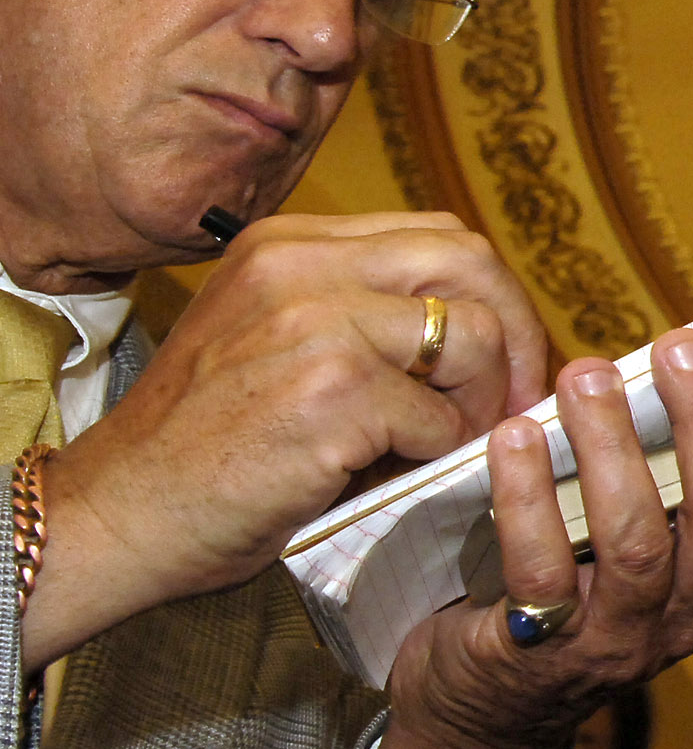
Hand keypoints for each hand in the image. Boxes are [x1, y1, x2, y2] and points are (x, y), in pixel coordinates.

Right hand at [26, 212, 551, 663]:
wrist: (120, 511)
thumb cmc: (205, 442)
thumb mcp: (274, 338)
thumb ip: (362, 312)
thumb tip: (491, 332)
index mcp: (289, 244)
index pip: (439, 237)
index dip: (491, 298)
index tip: (505, 355)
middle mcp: (301, 267)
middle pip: (472, 267)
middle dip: (516, 335)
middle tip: (516, 398)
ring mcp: (316, 326)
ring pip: (470, 340)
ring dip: (479, 402)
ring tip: (443, 442)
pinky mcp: (332, 395)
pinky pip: (441, 420)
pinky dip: (435, 455)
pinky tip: (389, 472)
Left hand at [355, 332, 692, 748]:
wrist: (485, 711)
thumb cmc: (575, 590)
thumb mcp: (650, 545)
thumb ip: (674, 477)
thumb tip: (684, 367)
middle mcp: (689, 614)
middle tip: (679, 348)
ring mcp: (619, 637)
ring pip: (640, 541)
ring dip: (614, 447)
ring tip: (586, 377)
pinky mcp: (540, 647)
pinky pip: (541, 568)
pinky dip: (528, 495)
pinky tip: (514, 437)